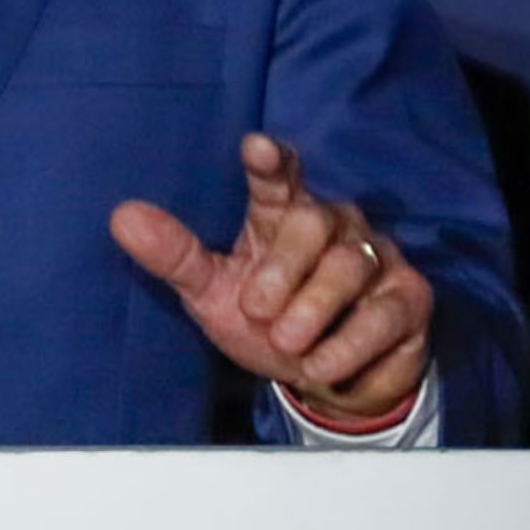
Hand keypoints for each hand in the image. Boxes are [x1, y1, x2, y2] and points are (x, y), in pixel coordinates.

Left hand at [109, 134, 431, 430]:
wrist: (328, 381)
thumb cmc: (269, 321)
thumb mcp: (213, 294)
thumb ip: (176, 256)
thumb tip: (123, 216)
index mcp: (282, 214)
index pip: (278, 177)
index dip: (270, 162)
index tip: (257, 148)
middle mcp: (333, 224)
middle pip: (312, 221)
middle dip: (284, 269)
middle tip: (260, 311)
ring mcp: (375, 257)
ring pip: (348, 266)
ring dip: (312, 312)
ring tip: (288, 344)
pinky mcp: (407, 298)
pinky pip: (382, 312)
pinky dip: (346, 344)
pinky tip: (320, 365)